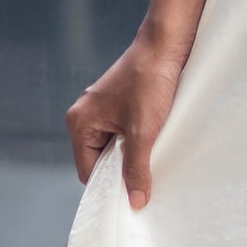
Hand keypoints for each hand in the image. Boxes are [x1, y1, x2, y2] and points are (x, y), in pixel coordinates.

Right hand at [65, 26, 190, 207]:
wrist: (166, 44)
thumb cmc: (150, 82)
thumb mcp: (144, 132)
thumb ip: (136, 168)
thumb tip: (136, 201)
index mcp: (80, 122)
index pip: (87, 171)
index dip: (109, 186)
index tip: (131, 199)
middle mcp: (85, 115)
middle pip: (99, 160)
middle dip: (120, 170)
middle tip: (145, 181)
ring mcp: (101, 108)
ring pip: (113, 146)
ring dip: (131, 155)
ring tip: (152, 159)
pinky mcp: (118, 103)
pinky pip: (122, 132)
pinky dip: (137, 141)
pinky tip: (154, 143)